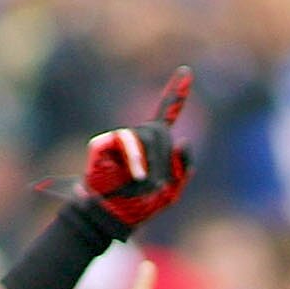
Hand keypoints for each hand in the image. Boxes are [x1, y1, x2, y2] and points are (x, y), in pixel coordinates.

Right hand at [73, 68, 193, 237]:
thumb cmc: (141, 206)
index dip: (177, 93)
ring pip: (146, 136)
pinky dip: (136, 159)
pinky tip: (137, 176)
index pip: (168, 113)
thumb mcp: (172, 191)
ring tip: (146, 184)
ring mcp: (119, 139)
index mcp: (155, 144)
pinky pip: (126, 140)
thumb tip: (183, 141)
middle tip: (159, 185)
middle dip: (164, 159)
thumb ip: (183, 167)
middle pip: (160, 131)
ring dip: (152, 163)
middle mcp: (137, 137)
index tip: (187, 71)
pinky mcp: (103, 143)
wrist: (114, 217)